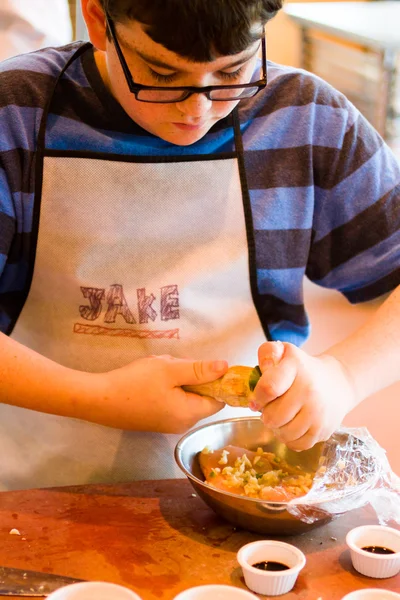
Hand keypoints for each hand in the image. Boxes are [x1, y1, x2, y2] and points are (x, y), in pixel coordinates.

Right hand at [88, 355, 227, 432]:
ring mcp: (169, 425)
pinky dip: (168, 389)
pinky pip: (173, 402)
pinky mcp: (157, 421)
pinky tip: (151, 381)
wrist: (99, 400)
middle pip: (202, 398)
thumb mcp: (169, 370)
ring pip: (186, 397)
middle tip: (174, 366)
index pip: (219, 400)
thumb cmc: (135, 383)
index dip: (217, 382)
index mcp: (190, 414)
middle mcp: (183, 424)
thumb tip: (225, 367)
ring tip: (159, 372)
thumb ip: (199, 369)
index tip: (204, 365)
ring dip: (178, 381)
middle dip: (193, 378)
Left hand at [251, 341, 356, 450]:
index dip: (257, 397)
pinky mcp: (324, 430)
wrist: (337, 382)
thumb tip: (261, 371)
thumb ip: (268, 354)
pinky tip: (291, 427)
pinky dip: (290, 440)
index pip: (268, 388)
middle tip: (271, 409)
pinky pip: (298, 444)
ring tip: (281, 418)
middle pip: (274, 417)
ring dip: (277, 429)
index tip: (258, 399)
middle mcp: (309, 390)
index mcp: (295, 367)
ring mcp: (318, 412)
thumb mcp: (284, 352)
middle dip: (267, 415)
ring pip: (284, 434)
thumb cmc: (302, 368)